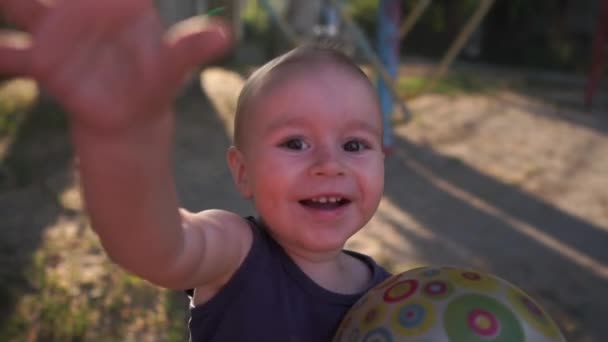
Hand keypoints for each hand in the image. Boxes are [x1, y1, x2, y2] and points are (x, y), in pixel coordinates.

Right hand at [0, 0, 231, 133]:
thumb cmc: (154, 81)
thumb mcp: (172, 67)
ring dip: (12, 4)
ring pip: (24, 7)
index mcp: (118, 1)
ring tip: (6, 4)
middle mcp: (83, 8)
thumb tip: (225, 36)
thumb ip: (189, 48)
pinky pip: (13, 56)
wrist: (130, 114)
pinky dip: (2, 57)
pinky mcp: (42, 62)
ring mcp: (57, 31)